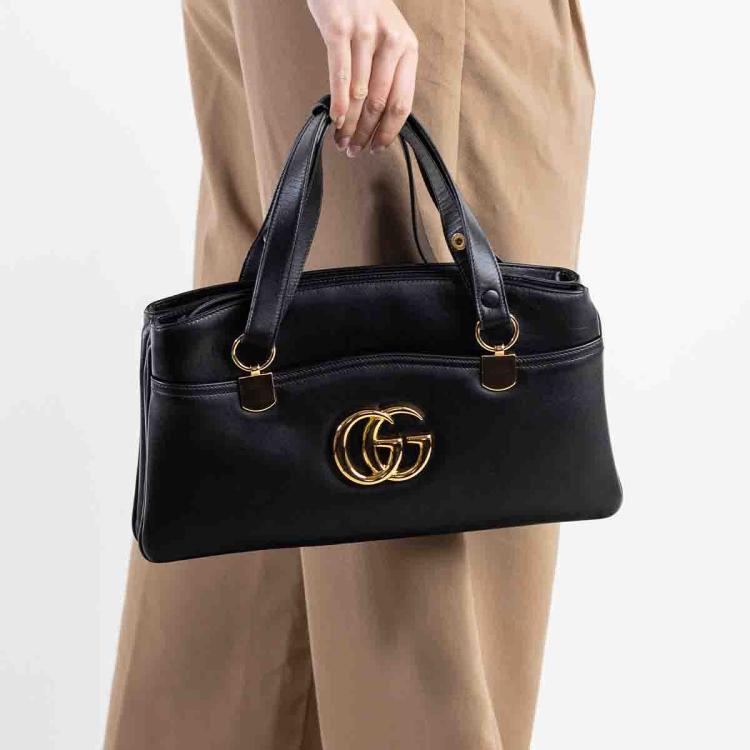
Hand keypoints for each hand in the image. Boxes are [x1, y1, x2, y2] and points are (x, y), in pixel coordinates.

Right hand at [307, 0, 417, 155]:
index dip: (389, 132)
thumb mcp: (387, 37)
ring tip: (341, 142)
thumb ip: (388, 72)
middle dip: (366, 134)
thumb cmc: (363, 8)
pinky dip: (337, 103)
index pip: (402, 103)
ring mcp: (364, 34)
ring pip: (359, 95)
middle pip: (380, 104)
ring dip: (349, 125)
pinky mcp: (338, 28)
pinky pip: (339, 75)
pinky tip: (334, 121)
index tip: (377, 149)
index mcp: (408, 48)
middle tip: (354, 151)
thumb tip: (379, 119)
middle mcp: (391, 41)